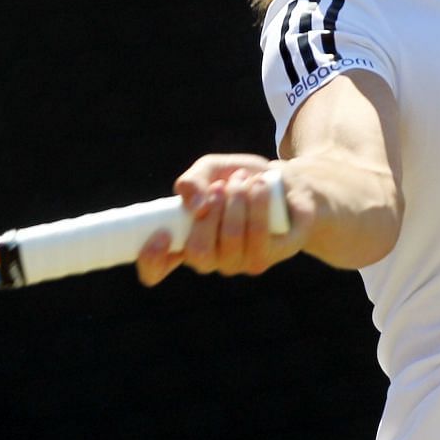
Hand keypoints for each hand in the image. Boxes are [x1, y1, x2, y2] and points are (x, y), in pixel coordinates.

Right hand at [135, 154, 305, 285]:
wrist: (288, 183)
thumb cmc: (242, 180)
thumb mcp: (212, 169)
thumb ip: (193, 180)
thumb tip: (192, 204)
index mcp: (185, 241)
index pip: (155, 269)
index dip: (151, 259)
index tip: (160, 234)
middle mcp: (210, 259)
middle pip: (197, 252)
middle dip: (210, 212)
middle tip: (220, 187)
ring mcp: (238, 263)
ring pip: (230, 241)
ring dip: (236, 201)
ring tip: (244, 181)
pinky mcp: (267, 257)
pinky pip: (258, 236)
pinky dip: (257, 203)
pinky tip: (260, 187)